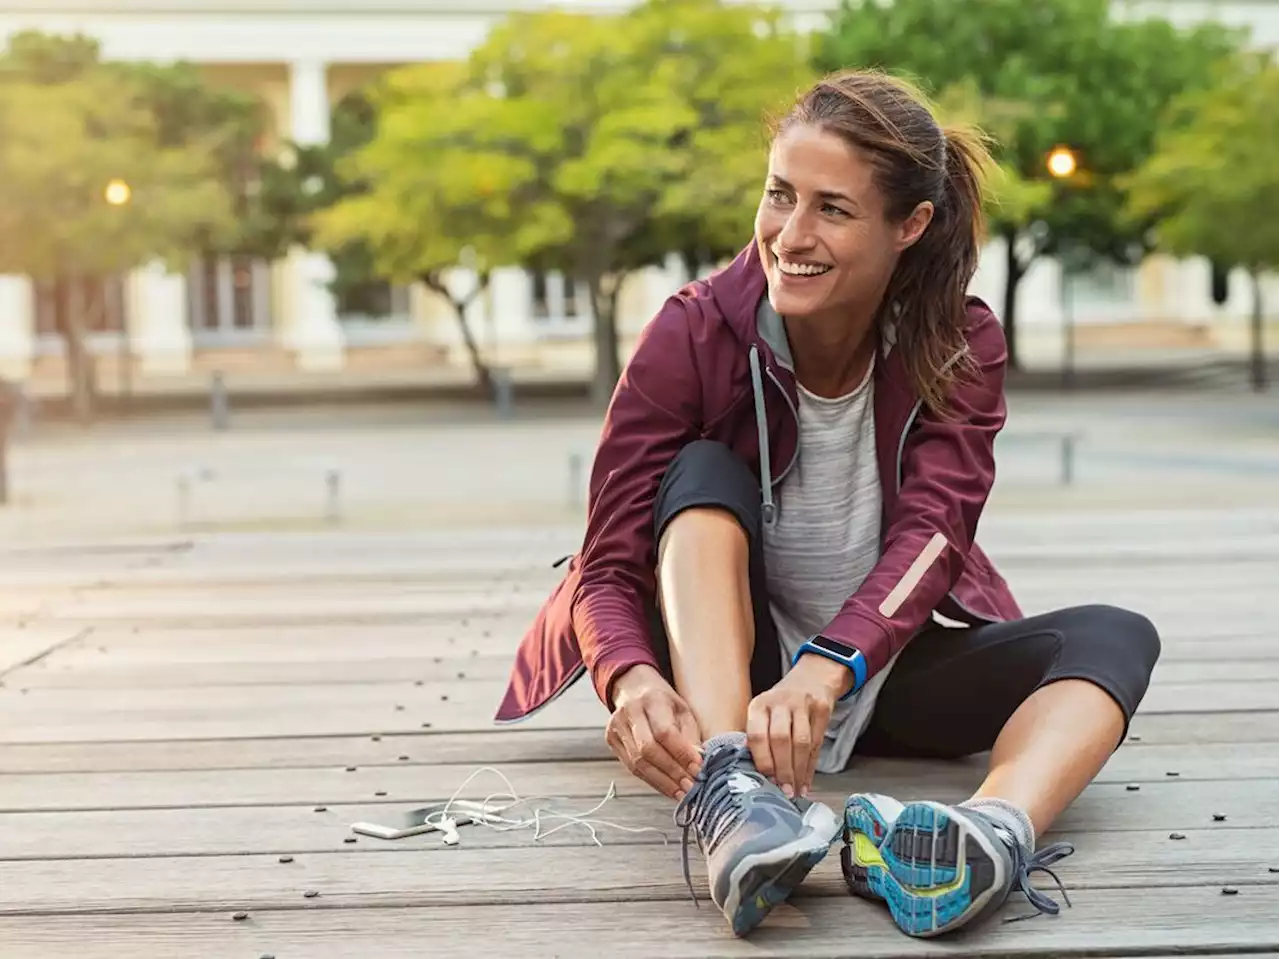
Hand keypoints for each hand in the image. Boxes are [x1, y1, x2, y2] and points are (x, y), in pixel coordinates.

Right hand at [605, 664, 703, 799]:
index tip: (698, 769)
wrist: (634, 689)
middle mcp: (629, 712)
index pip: (664, 732)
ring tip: (681, 793)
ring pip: (638, 762)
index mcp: (651, 699)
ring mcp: (616, 727)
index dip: (681, 753)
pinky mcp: (611, 740)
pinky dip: (651, 780)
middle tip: (690, 787)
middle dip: (671, 772)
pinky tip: (667, 788)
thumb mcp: (682, 710)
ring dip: (662, 782)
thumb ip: (690, 735)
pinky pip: (631, 767)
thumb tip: (698, 764)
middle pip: (648, 750)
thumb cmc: (664, 701)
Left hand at [746, 654, 848, 798]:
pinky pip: (817, 743)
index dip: (762, 761)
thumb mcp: (764, 713)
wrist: (812, 678)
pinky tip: (807, 782)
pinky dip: (811, 767)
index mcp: (758, 705)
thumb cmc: (782, 705)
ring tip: (795, 790)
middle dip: (782, 769)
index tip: (766, 781)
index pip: (757, 735)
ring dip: (798, 771)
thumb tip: (753, 774)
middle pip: (780, 740)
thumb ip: (758, 738)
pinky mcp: (821, 708)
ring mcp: (802, 704)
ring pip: (801, 743)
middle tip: (784, 791)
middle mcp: (779, 702)